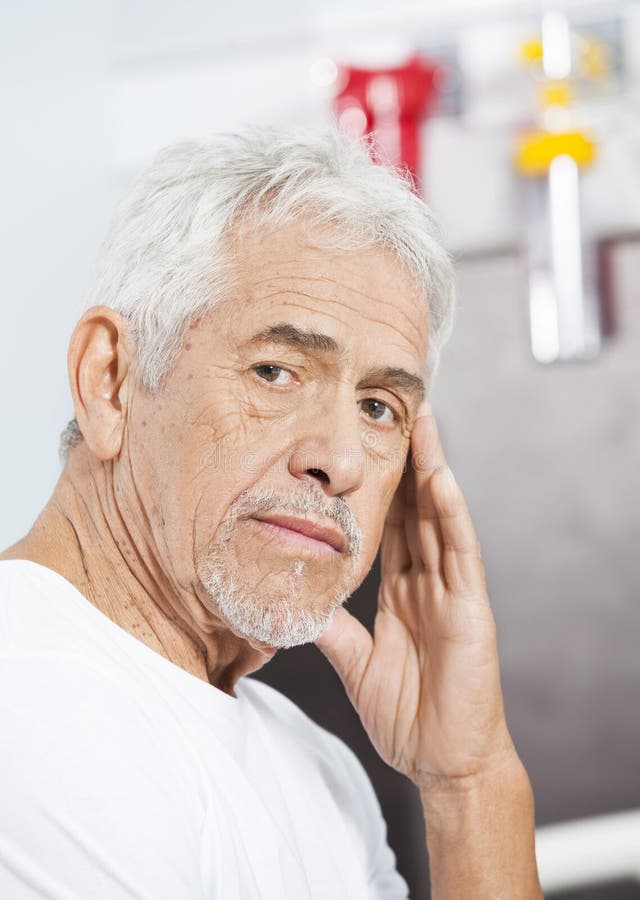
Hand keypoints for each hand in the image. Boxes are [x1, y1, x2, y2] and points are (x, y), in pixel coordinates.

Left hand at [315, 403, 516, 789]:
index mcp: (404, 592)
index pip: (393, 526)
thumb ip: (332, 628)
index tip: (369, 448)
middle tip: (399, 412)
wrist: (444, 761)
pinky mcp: (469, 608)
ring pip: (441, 518)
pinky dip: (451, 515)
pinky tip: (441, 480)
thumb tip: (298, 602)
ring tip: (423, 423)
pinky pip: (459, 553)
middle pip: (417, 510)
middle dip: (408, 462)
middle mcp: (430, 582)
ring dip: (432, 470)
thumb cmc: (408, 713)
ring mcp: (452, 592)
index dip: (383, 487)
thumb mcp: (356, 662)